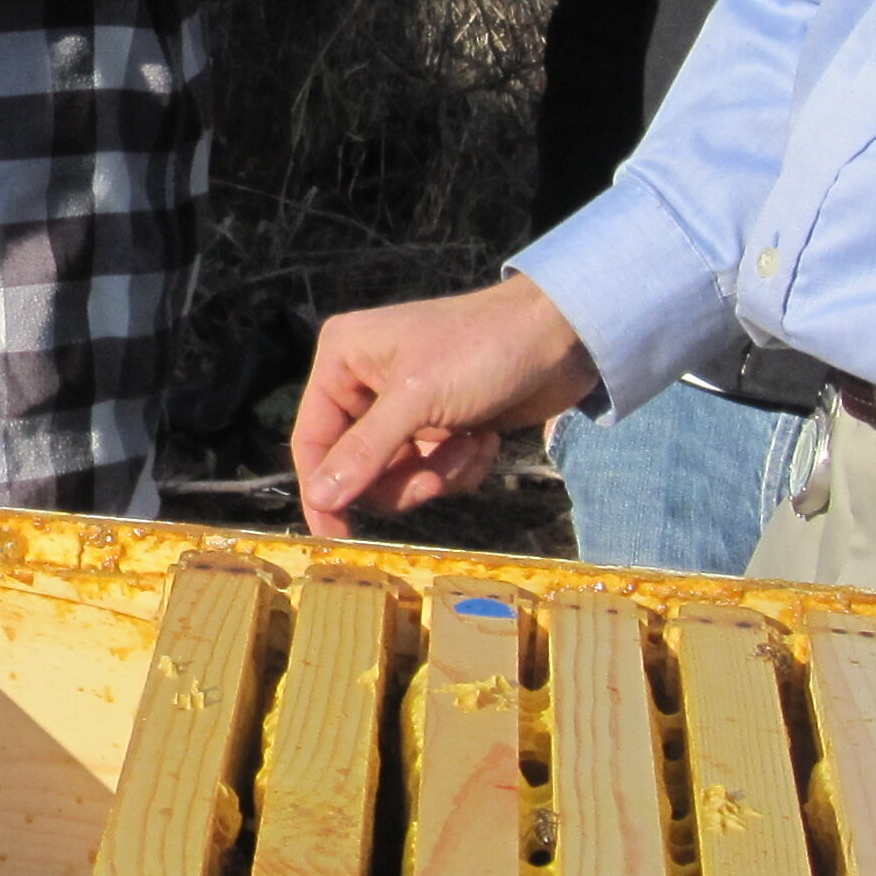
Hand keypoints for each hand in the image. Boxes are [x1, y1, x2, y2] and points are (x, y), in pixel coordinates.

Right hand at [289, 275, 603, 536]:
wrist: (564, 338)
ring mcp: (406, 409)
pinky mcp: (442, 427)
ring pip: (399, 476)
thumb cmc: (482, 351)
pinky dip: (461, 466)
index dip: (322, 490)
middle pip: (358, 467)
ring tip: (472, 445)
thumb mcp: (417, 400)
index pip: (312, 439)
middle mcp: (366, 384)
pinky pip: (433, 472)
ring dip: (440, 472)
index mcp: (343, 360)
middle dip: (403, 478)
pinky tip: (486, 439)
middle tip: (435, 477)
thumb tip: (319, 498)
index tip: (338, 537)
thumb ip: (365, 453)